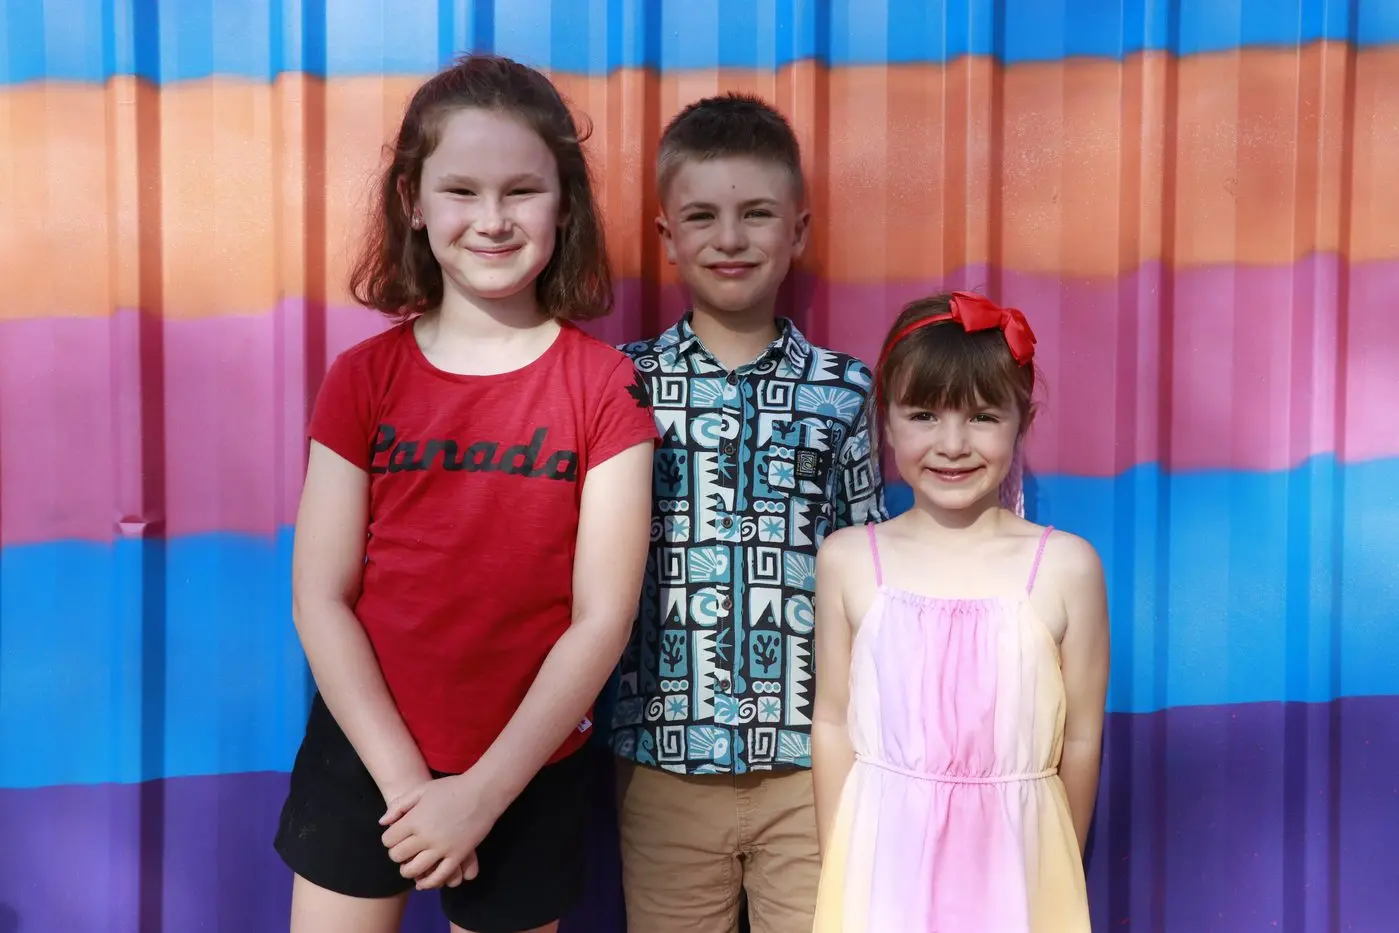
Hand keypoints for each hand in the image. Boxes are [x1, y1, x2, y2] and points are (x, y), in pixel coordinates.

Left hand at [380, 772, 502, 889]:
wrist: (482, 792)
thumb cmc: (451, 788)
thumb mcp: (422, 790)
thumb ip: (399, 805)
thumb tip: (382, 823)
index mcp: (415, 820)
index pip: (388, 840)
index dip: (389, 839)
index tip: (396, 836)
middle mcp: (426, 836)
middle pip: (398, 856)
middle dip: (396, 854)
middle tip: (403, 850)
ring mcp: (443, 848)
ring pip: (415, 870)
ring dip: (408, 870)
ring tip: (410, 865)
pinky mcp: (458, 855)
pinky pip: (439, 876)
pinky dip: (428, 883)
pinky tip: (423, 882)